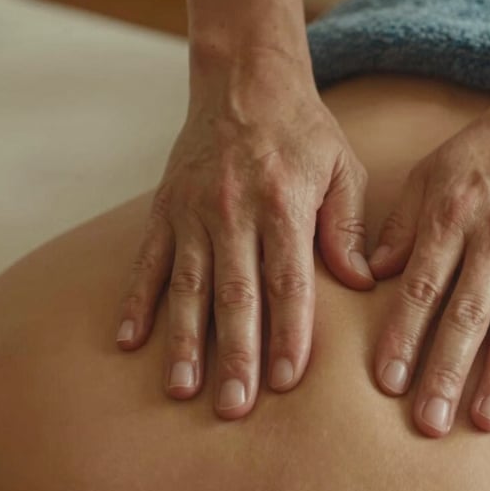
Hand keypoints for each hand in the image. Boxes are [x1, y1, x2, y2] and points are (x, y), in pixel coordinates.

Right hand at [116, 48, 372, 415]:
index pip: (289, 281)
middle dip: (236, 354)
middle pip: (236, 294)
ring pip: (188, 286)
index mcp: (283, 203)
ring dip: (185, 341)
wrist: (244, 82)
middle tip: (234, 408)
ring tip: (182, 389)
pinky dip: (137, 301)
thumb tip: (360, 283)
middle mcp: (234, 211)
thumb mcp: (341, 169)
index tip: (289, 381)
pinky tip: (129, 341)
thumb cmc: (303, 131)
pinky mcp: (164, 209)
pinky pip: (147, 260)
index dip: (290, 333)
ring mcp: (193, 211)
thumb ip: (347, 227)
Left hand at [369, 82, 489, 435]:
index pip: (422, 288)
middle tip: (430, 422)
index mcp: (452, 216)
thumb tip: (371, 274)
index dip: (403, 336)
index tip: (387, 382)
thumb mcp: (432, 172)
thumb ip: (401, 224)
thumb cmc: (485, 148)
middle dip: (446, 371)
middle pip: (467, 314)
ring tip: (485, 420)